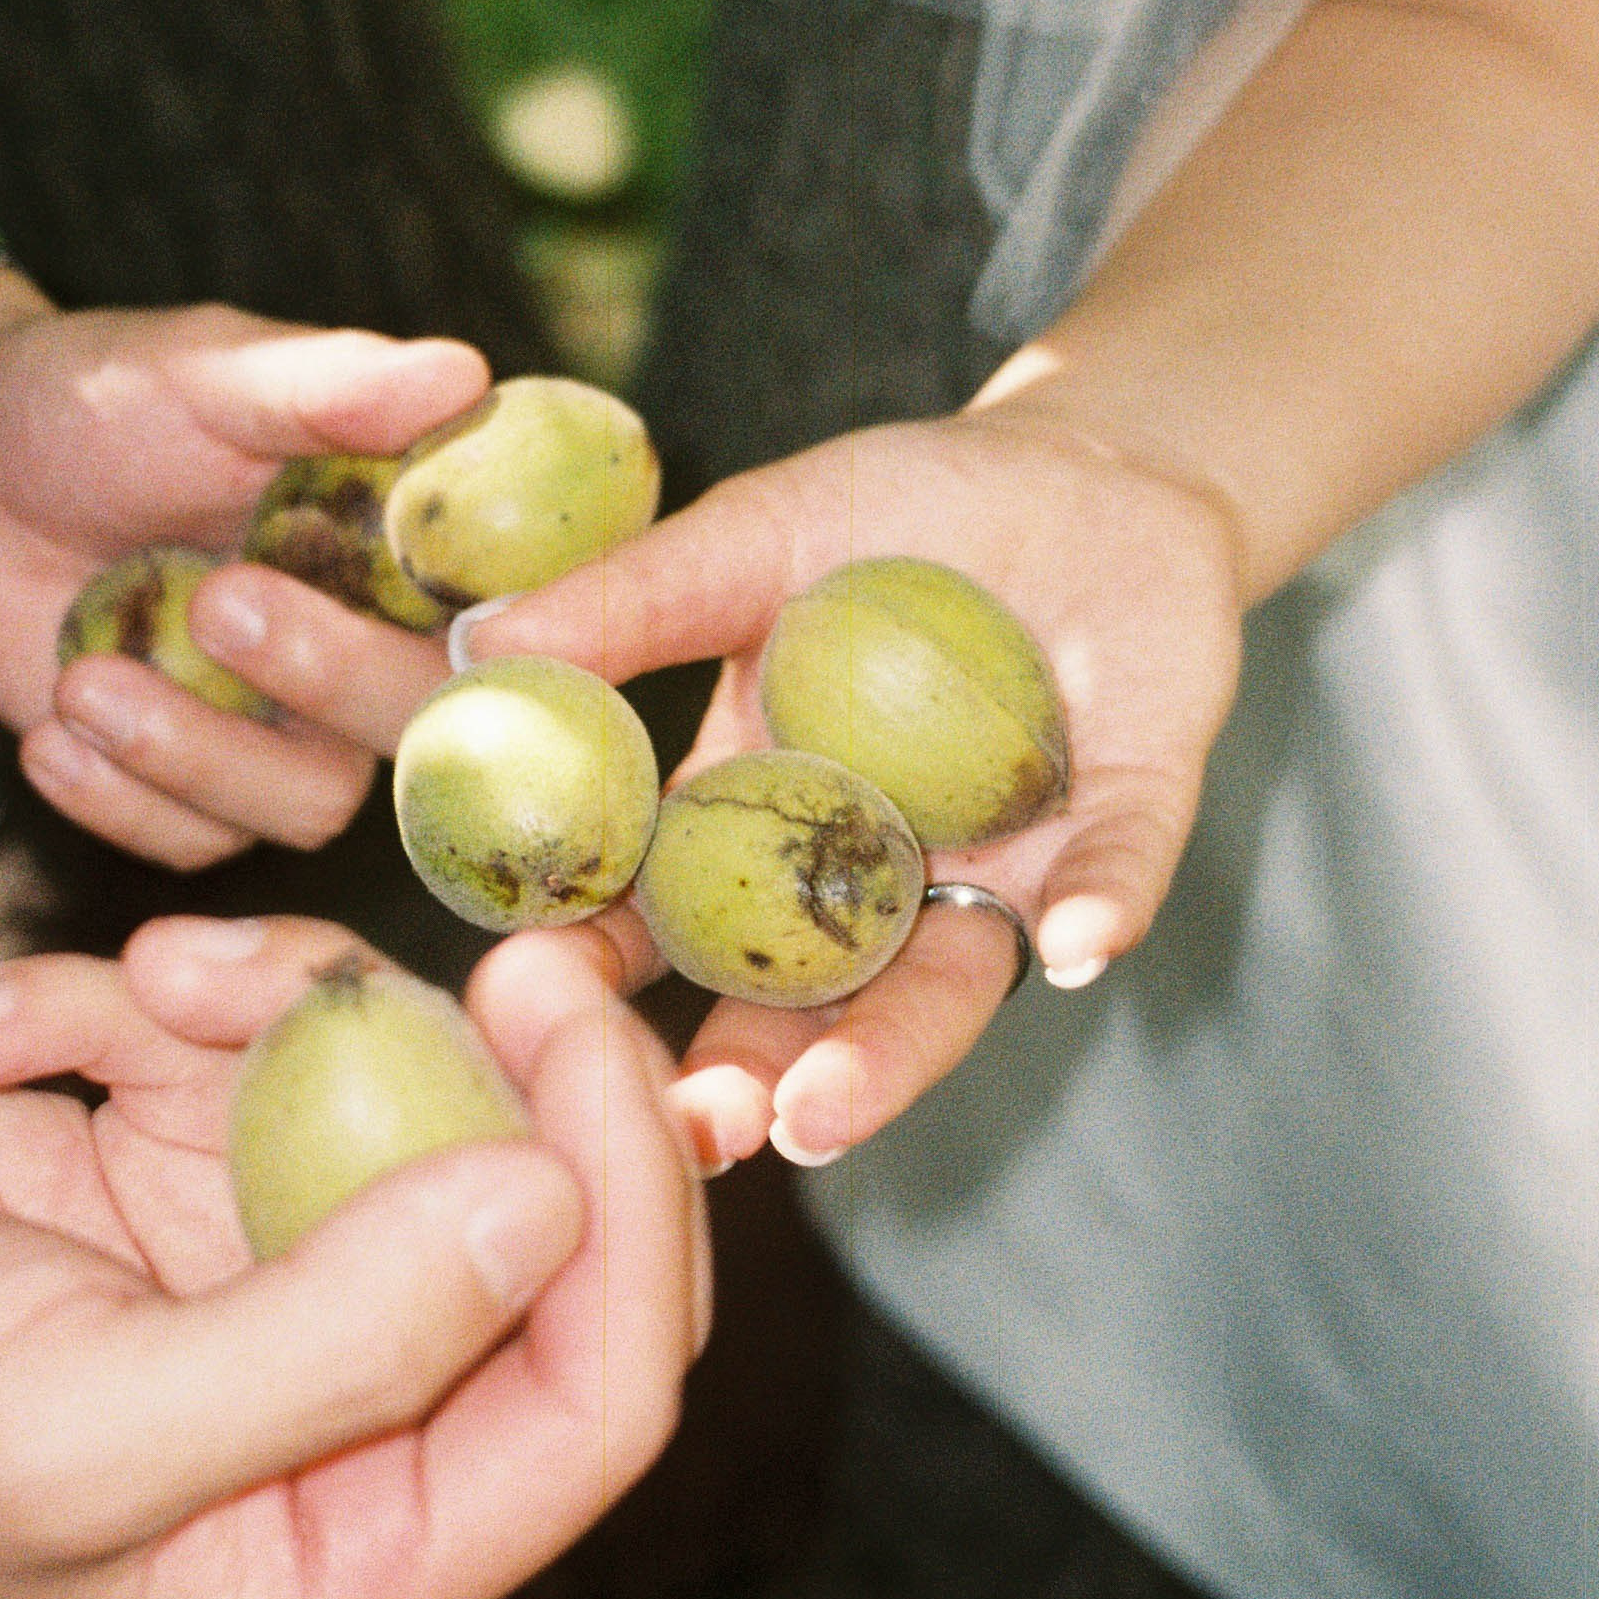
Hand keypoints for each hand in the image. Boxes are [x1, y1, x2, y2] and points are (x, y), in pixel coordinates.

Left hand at [0, 271, 485, 864]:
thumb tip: (464, 373)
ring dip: (194, 756)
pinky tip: (48, 733)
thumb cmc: (85, 395)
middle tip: (220, 599)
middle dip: (332, 679)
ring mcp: (278, 725)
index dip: (526, 638)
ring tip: (83, 683)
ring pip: (307, 804)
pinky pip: (196, 844)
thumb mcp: (200, 374)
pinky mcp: (187, 787)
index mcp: (403, 540)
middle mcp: (366, 641)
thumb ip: (326, 389)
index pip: (518, 607)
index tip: (463, 626)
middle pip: (426, 719)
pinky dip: (119, 802)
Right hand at [0, 920, 705, 1598]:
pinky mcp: (167, 1167)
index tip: (574, 1025)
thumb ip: (342, 1342)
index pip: (603, 1387)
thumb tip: (553, 1205)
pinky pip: (227, 1036)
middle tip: (482, 946)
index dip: (629, 1203)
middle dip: (497, 1073)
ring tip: (127, 989)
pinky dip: (116, 1000)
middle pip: (529, 1216)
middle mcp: (336, 1418)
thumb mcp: (80, 1426)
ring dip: (263, 1005)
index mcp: (352, 1553)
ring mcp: (255, 1277)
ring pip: (382, 1086)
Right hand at [479, 395, 1244, 1170]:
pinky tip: (1072, 947)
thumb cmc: (898, 506)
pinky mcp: (1125, 821)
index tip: (537, 1014)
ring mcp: (998, 862)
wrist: (1088, 464)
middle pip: (806, 1004)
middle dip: (752, 1081)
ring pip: (944, 990)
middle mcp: (878, 875)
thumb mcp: (751, 539)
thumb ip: (630, 602)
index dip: (609, 979)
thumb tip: (473, 643)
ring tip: (824, 1116)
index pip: (674, 921)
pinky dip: (1093, 913)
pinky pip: (1112, 879)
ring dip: (890, 1059)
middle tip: (699, 1135)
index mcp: (767, 816)